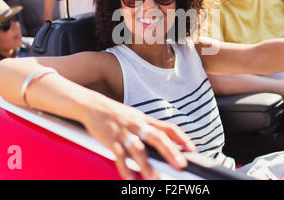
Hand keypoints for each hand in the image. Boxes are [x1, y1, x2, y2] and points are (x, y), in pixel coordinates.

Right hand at [80, 97, 195, 179]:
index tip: (192, 148)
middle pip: (156, 137)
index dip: (181, 137)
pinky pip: (119, 156)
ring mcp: (123, 133)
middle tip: (181, 165)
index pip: (167, 127)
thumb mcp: (134, 117)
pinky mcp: (110, 140)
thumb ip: (148, 128)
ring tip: (155, 179)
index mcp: (145, 119)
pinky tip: (131, 178)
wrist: (91, 105)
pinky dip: (125, 168)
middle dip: (170, 152)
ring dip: (146, 165)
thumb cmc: (115, 114)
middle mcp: (136, 125)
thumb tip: (164, 142)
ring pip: (137, 149)